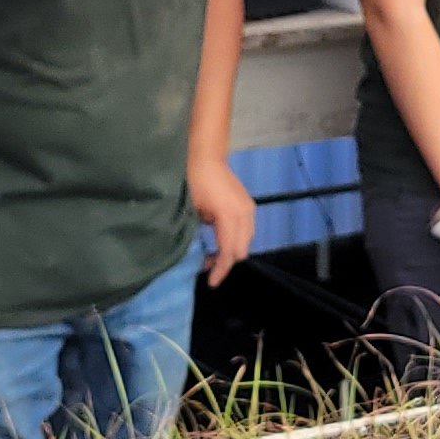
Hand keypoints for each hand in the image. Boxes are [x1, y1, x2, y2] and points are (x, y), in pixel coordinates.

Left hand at [190, 157, 256, 286]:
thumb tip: (199, 256)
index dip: (220, 270)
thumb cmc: (192, 181)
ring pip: (245, 242)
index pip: (229, 252)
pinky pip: (246, 231)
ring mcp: (249, 209)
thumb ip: (198, 235)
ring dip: (230, 251)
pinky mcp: (248, 205)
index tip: (211, 282)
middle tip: (205, 265)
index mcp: (230, 216)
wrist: (205, 156)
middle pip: (241, 250)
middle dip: (225, 262)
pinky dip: (234, 240)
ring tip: (210, 253)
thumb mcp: (190, 211)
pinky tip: (219, 239)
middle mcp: (245, 214)